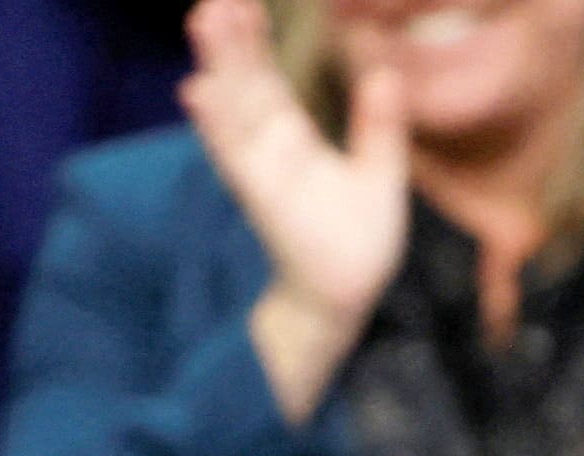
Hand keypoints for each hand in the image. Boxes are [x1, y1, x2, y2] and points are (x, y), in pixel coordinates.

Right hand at [185, 0, 405, 418]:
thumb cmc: (357, 243)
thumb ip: (380, 124)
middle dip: (227, 41)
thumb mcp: (380, 173)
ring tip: (202, 18)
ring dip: (217, 65)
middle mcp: (268, 149)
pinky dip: (216, 124)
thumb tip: (386, 72)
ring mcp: (260, 171)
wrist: (343, 298)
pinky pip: (234, 153)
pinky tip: (198, 90)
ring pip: (233, 108)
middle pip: (242, 83)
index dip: (254, 42)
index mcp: (292, 138)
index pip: (267, 80)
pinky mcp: (260, 195)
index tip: (241, 3)